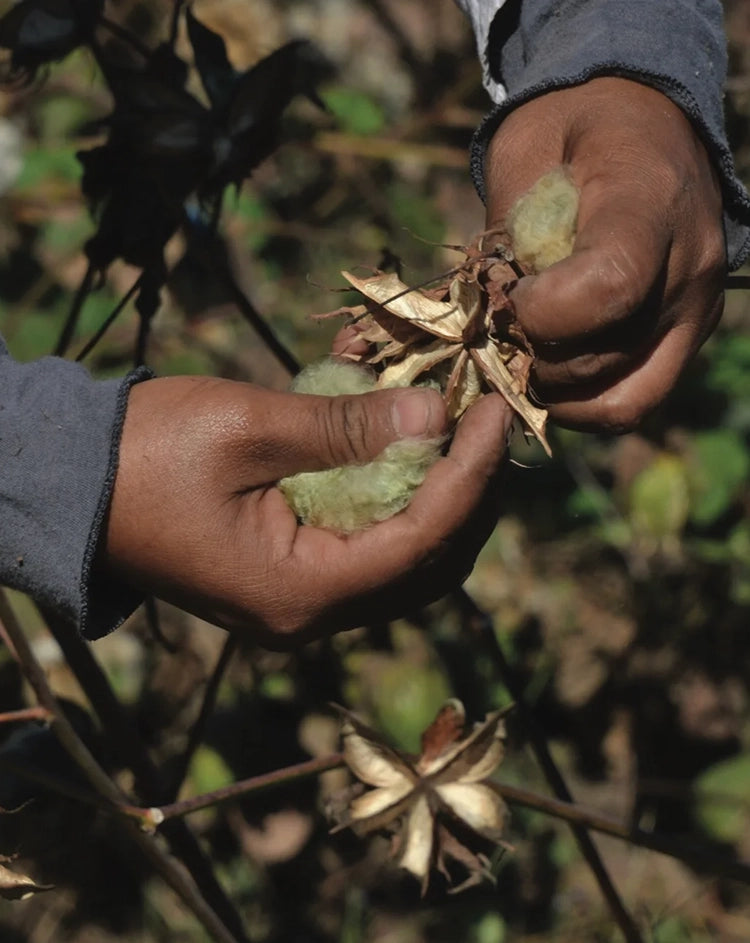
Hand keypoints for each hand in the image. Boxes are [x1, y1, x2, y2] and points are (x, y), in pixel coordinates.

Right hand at [101, 376, 510, 647]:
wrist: (72, 492)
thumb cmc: (144, 455)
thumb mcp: (247, 428)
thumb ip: (347, 428)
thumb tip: (436, 416)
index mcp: (299, 593)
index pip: (421, 542)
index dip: (472, 475)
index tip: (497, 411)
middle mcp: (311, 616)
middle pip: (430, 565)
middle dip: (472, 493)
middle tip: (490, 421)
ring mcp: (303, 605)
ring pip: (410, 566)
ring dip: (446, 502)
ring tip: (467, 437)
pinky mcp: (294, 582)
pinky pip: (375, 554)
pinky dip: (406, 508)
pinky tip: (417, 460)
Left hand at [485, 77, 725, 431]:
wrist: (640, 116)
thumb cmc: (570, 126)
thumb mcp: (522, 155)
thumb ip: (509, 238)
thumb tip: (491, 316)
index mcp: (649, 199)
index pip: (606, 288)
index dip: (537, 314)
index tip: (500, 298)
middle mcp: (690, 263)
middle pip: (603, 356)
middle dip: (530, 358)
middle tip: (494, 330)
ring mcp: (696, 307)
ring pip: (620, 397)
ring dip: (553, 391)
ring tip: (519, 353)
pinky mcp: (689, 334)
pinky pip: (636, 399)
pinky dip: (583, 402)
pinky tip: (549, 372)